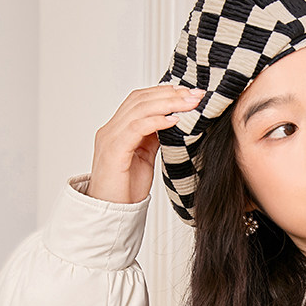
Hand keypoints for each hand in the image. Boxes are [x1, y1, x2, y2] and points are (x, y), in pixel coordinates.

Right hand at [86, 85, 203, 203]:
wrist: (110, 213)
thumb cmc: (125, 190)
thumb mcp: (145, 159)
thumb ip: (153, 139)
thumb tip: (172, 122)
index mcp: (118, 129)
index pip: (140, 100)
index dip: (164, 92)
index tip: (189, 92)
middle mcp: (111, 129)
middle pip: (141, 99)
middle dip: (170, 94)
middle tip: (196, 94)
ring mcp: (110, 138)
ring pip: (139, 109)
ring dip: (168, 103)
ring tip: (190, 104)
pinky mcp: (114, 151)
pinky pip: (136, 128)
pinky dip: (156, 121)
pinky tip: (173, 120)